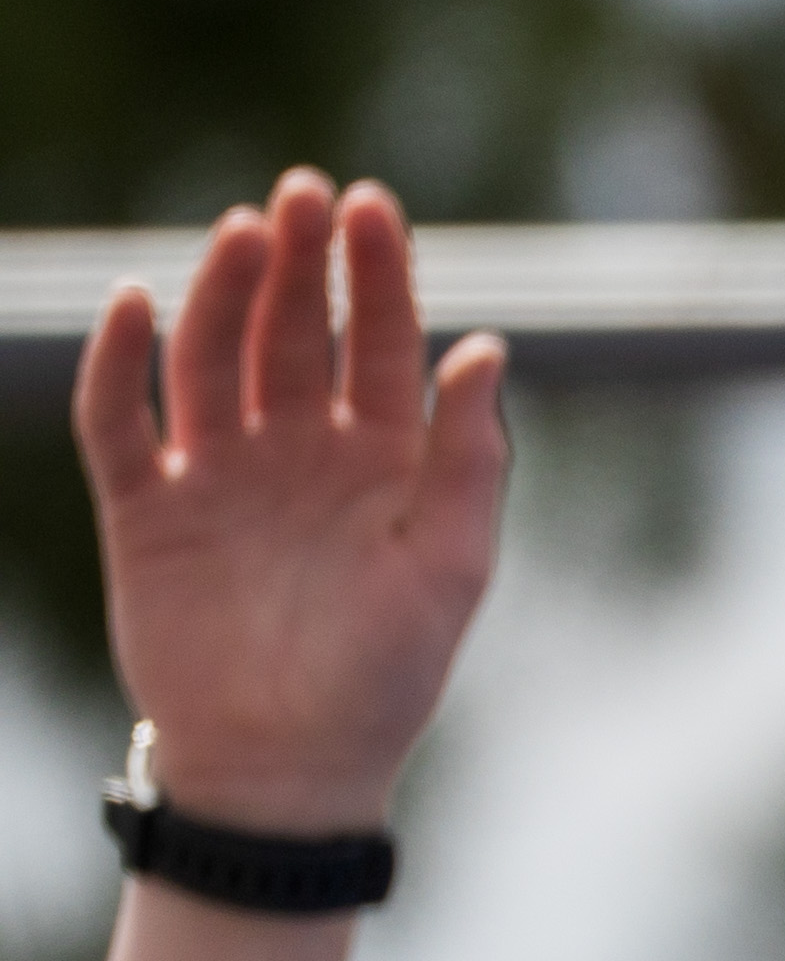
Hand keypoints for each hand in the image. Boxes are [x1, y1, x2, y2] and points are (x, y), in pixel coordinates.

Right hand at [73, 171, 509, 831]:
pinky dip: (121, 362)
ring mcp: (220, 473)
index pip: (381, 345)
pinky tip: (138, 305)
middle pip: (292, 331)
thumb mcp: (446, 567)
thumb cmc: (384, 677)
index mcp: (382, 463)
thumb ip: (467, 460)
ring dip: (222, 292)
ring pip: (212, 356)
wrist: (287, 765)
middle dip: (297, 261)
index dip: (376, 274)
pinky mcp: (147, 506)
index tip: (372, 207)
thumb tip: (490, 348)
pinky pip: (119, 418)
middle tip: (300, 194)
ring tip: (241, 233)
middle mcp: (299, 453)